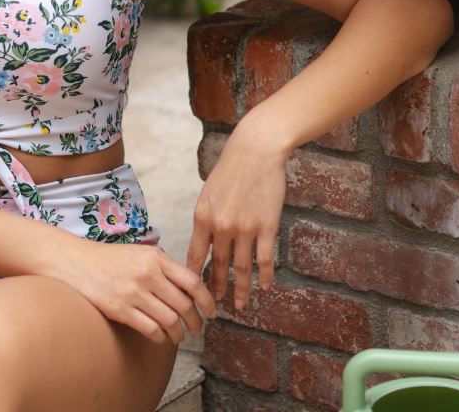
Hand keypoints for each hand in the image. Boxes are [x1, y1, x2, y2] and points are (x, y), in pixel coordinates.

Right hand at [58, 239, 217, 343]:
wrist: (74, 261)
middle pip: (184, 304)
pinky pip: (151, 330)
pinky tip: (159, 337)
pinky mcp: (120, 309)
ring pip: (170, 320)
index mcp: (155, 257)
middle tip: (197, 330)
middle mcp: (147, 273)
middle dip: (196, 322)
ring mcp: (134, 292)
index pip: (192, 281)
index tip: (212, 312)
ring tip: (179, 337)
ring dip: (179, 334)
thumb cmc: (108, 259)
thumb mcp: (139, 253)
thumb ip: (163, 266)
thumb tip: (188, 286)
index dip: (207, 300)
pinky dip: (160, 337)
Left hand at [186, 122, 287, 309]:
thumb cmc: (231, 169)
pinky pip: (263, 259)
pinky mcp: (266, 227)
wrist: (255, 151)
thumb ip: (206, 218)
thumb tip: (203, 242)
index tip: (193, 293)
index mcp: (202, 217)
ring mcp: (244, 228)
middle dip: (216, 288)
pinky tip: (265, 287)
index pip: (194, 256)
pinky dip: (264, 276)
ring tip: (241, 305)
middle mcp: (221, 226)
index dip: (193, 278)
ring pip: (240, 268)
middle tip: (215, 306)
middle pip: (217, 266)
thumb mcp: (208, 193)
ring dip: (240, 290)